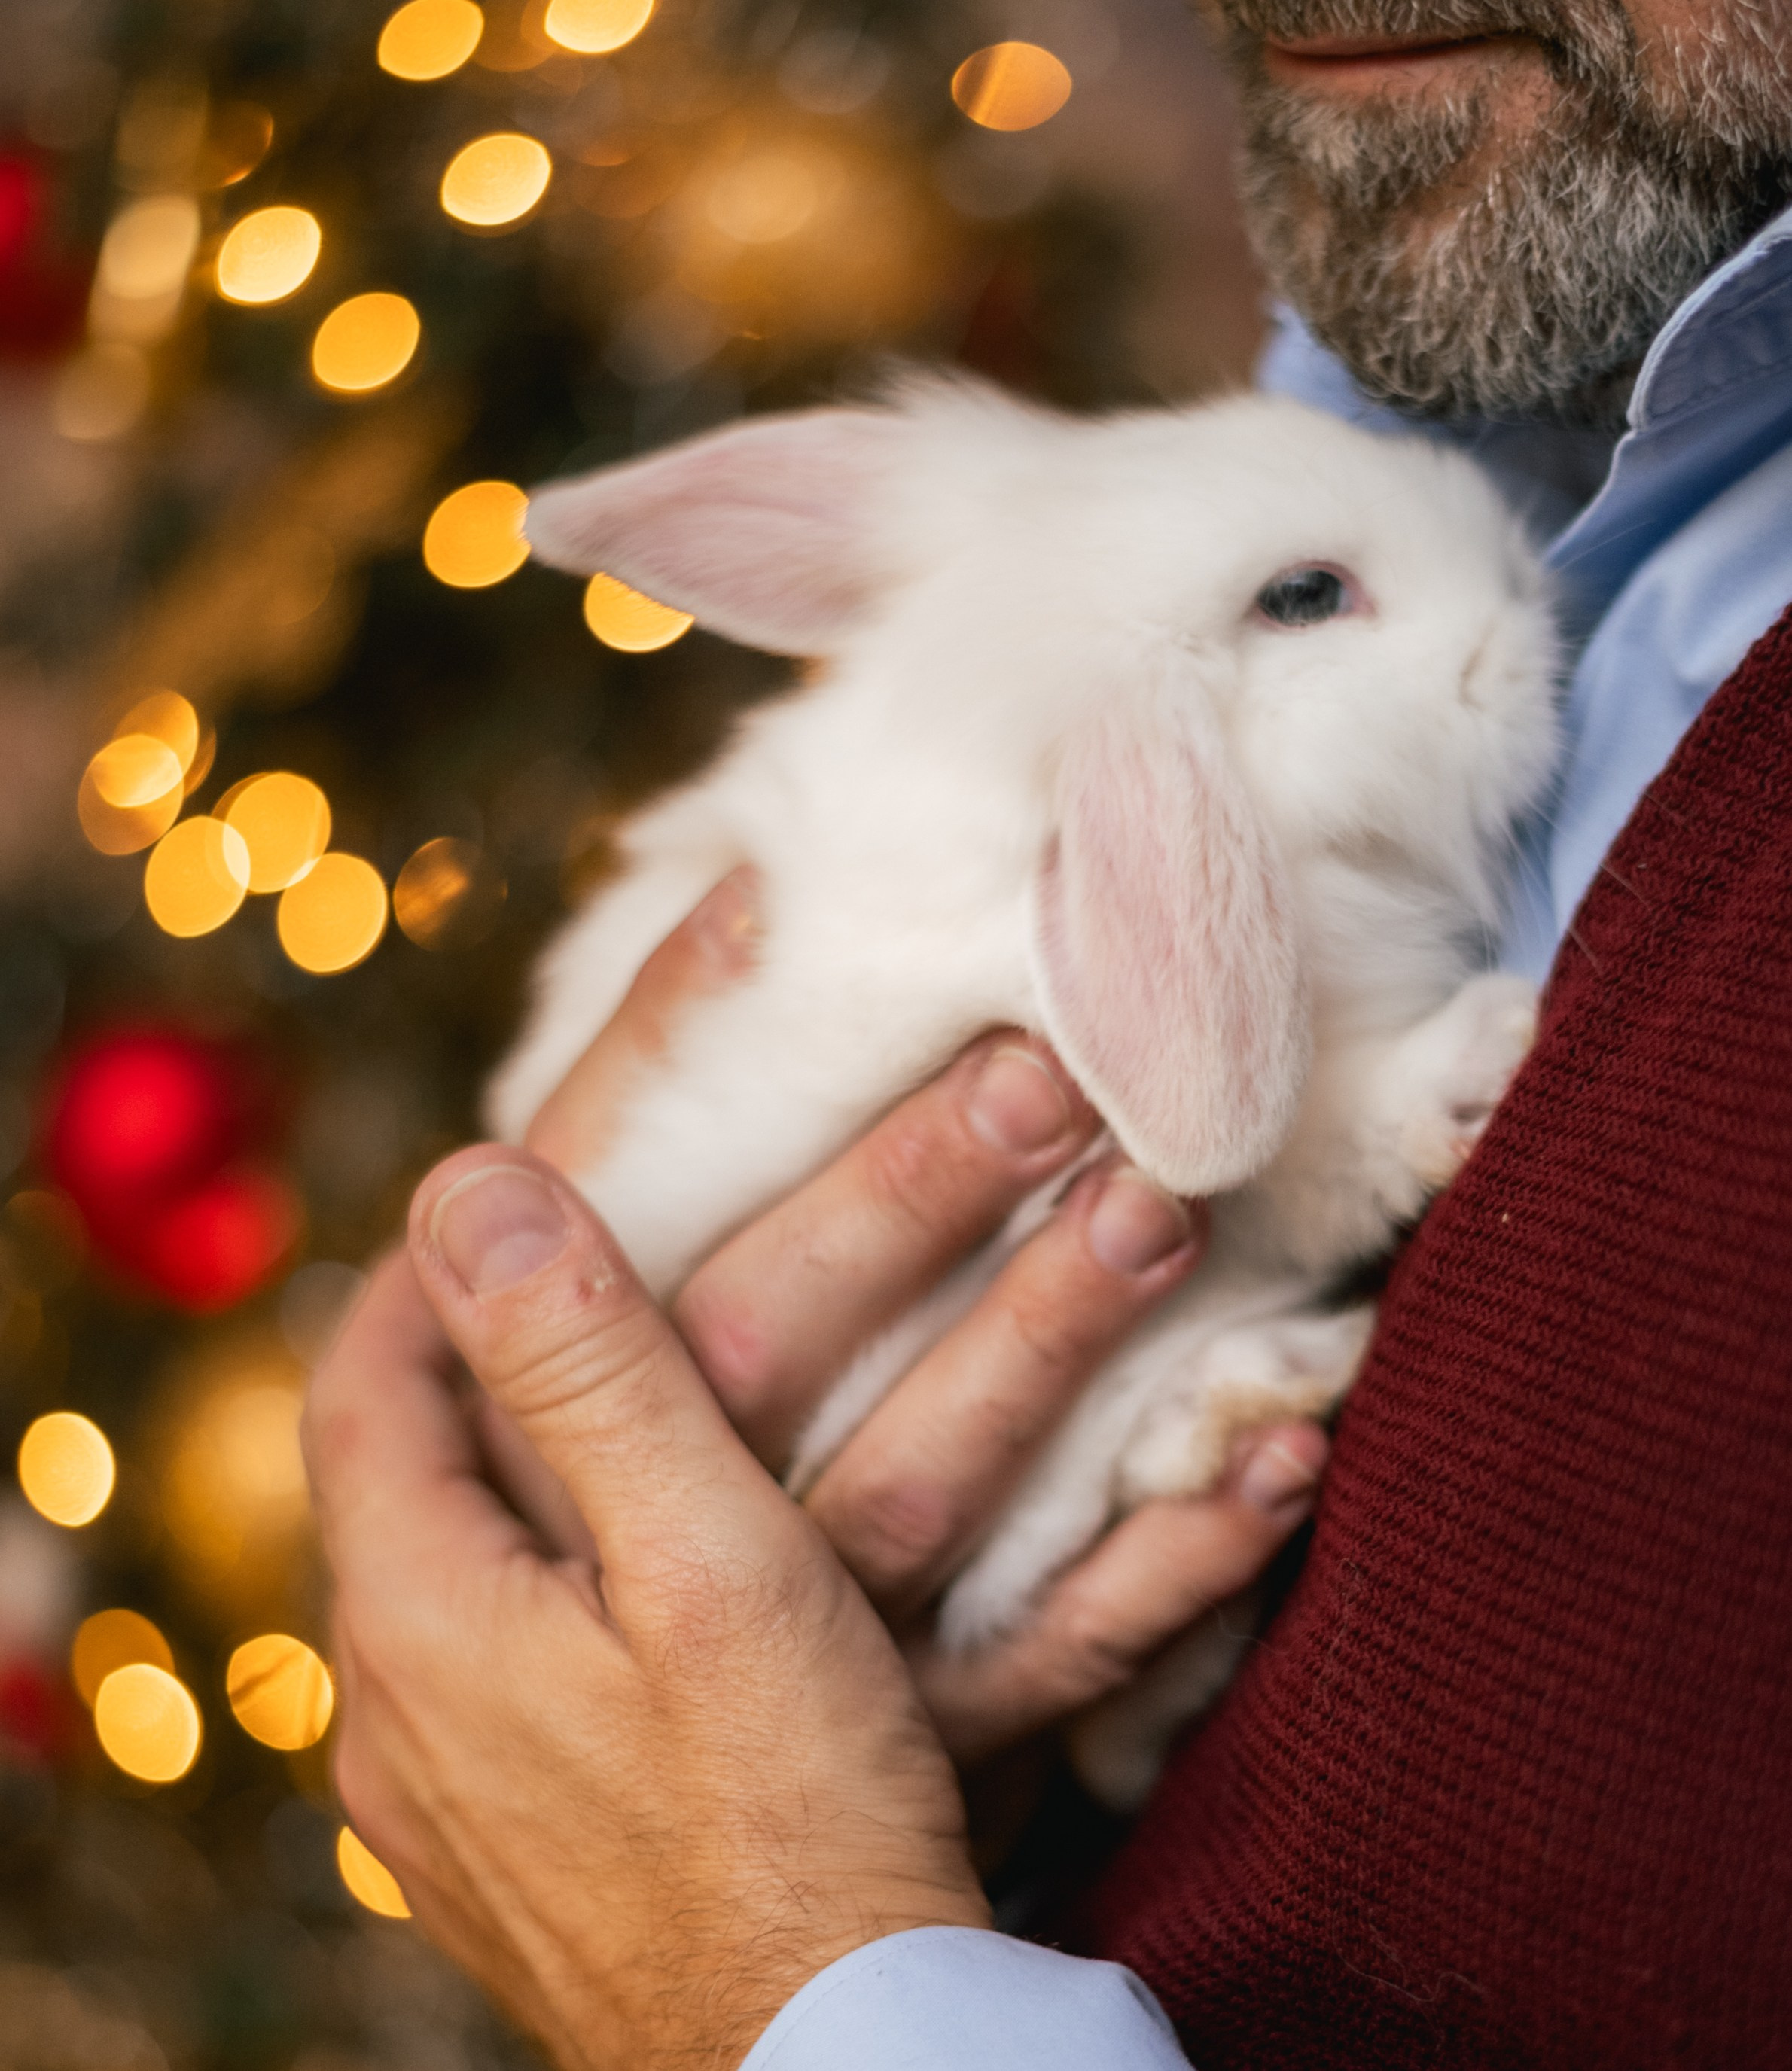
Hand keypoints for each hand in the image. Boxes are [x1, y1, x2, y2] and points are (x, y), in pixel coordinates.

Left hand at [305, 1156, 987, 2070]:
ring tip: (621, 1413)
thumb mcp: (708, 1555)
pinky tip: (642, 1592)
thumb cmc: (794, 1819)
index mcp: (416, 1621)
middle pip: (396, 1486)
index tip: (505, 1194)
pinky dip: (539, 1592)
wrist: (831, 2070)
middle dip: (474, 1369)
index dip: (428, 1273)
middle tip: (579, 1284)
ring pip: (444, 1586)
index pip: (362, 1386)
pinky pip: (486, 1679)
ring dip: (510, 1485)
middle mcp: (391, 1723)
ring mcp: (440, 1811)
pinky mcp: (505, 1865)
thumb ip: (589, 1365)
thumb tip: (470, 1183)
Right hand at [518, 871, 1328, 1763]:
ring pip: (923, 1484)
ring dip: (1048, 1342)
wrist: (711, 2051)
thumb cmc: (581, 1759)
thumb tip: (480, 1179)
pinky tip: (1274, 1452)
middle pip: (763, 1348)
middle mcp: (648, 1576)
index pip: (571, 1249)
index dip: (650, 1074)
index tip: (762, 916)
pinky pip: (1054, 1661)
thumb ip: (538, 1376)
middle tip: (1038, 1057)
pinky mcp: (920, 1760)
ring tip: (1162, 1207)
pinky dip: (1161, 1557)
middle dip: (896, 1194)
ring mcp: (796, 1672)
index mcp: (503, 1509)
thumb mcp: (512, 1582)